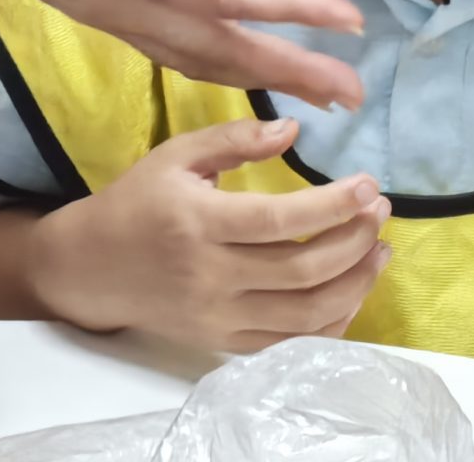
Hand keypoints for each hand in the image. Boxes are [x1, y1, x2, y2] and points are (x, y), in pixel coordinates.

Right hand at [0, 0, 365, 108]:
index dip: (291, 8)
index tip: (351, 21)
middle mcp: (128, 3)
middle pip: (224, 46)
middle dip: (292, 69)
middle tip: (355, 93)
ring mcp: (112, 12)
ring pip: (198, 58)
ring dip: (259, 77)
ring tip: (312, 94)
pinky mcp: (99, 7)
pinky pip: (172, 52)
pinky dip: (214, 66)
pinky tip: (228, 64)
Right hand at [29, 117, 392, 350]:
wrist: (93, 268)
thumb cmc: (138, 202)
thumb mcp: (176, 156)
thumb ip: (234, 139)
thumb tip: (294, 129)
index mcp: (199, 222)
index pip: (281, 221)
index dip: (334, 206)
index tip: (369, 185)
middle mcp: (211, 276)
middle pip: (303, 271)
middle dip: (355, 241)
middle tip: (380, 212)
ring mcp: (219, 316)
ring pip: (305, 315)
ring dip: (356, 284)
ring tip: (379, 251)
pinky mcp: (223, 342)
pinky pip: (290, 343)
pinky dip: (332, 323)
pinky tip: (352, 290)